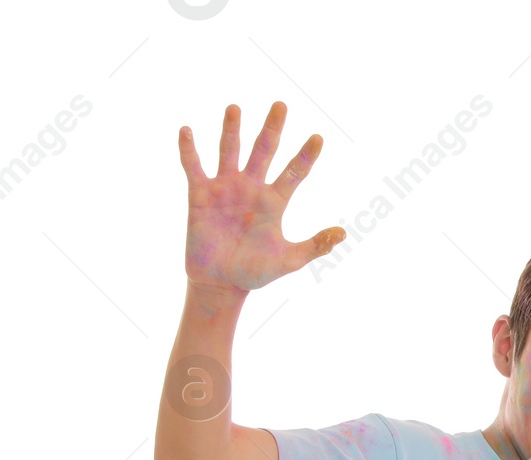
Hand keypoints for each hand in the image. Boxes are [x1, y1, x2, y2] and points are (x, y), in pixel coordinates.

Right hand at [178, 101, 344, 298]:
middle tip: (281, 105)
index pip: (294, 172)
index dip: (306, 155)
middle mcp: (251, 188)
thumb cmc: (256, 272)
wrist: (222, 283)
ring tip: (235, 108)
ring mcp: (225, 188)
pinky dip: (189, 149)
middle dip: (272, 129)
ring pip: (230, 151)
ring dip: (232, 130)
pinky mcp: (200, 195)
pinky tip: (187, 130)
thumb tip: (343, 232)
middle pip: (264, 151)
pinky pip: (193, 167)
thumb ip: (315, 245)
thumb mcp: (290, 260)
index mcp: (275, 201)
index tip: (319, 137)